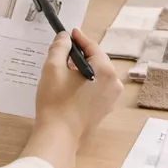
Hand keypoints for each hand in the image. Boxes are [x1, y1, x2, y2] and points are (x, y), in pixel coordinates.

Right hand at [22, 29, 121, 167]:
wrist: (58, 135)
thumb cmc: (56, 101)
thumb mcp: (53, 68)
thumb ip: (59, 47)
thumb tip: (64, 38)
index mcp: (105, 70)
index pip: (92, 47)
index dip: (79, 38)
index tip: (69, 32)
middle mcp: (114, 83)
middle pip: (96, 60)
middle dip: (80, 54)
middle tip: (64, 49)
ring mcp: (111, 98)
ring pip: (97, 75)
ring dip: (82, 68)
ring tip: (65, 66)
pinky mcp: (104, 109)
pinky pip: (96, 88)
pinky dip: (85, 82)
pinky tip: (70, 83)